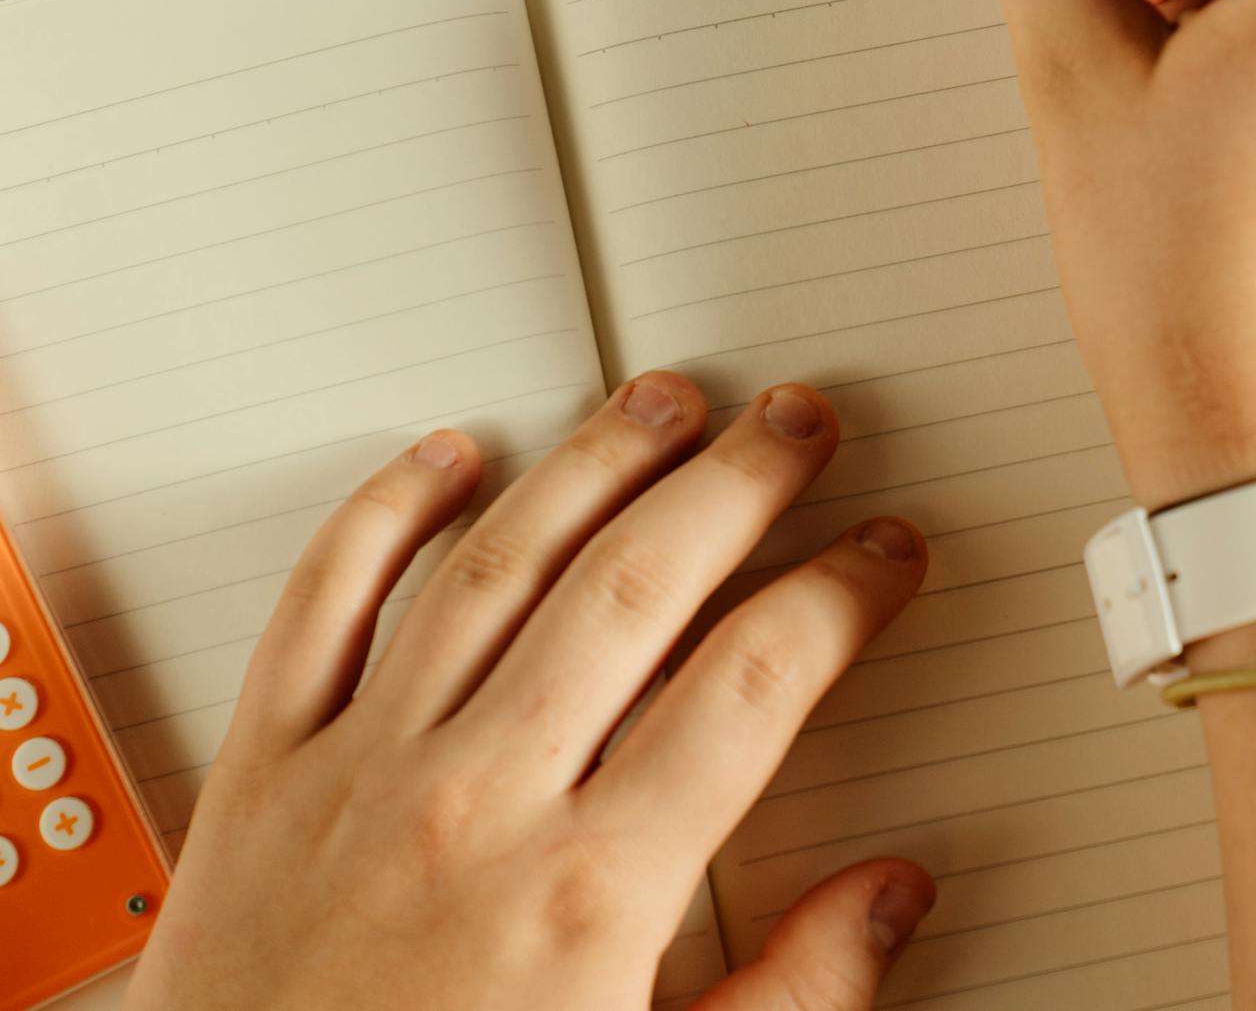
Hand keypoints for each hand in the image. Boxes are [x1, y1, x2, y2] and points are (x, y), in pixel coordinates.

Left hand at [126, 375, 933, 1010]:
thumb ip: (796, 999)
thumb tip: (890, 898)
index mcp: (591, 895)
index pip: (754, 681)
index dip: (840, 595)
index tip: (882, 557)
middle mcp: (478, 807)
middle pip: (638, 585)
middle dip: (739, 482)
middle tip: (798, 424)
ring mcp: (363, 774)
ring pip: (498, 565)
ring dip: (595, 462)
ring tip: (665, 403)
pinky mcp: (265, 774)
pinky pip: (323, 604)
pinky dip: (383, 513)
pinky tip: (447, 455)